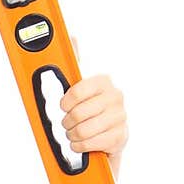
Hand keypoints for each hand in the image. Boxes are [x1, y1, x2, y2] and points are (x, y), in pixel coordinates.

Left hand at [59, 37, 128, 176]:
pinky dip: (82, 146)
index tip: (62, 107)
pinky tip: (82, 144)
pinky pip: (92, 143)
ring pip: (83, 130)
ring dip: (73, 137)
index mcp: (103, 82)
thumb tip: (72, 37)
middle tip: (67, 125)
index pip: (77, 91)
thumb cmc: (89, 114)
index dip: (64, 103)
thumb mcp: (78, 89)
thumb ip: (73, 65)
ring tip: (74, 135)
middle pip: (77, 113)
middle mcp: (115, 96)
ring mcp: (120, 116)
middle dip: (67, 123)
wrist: (105, 140)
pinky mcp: (121, 136)